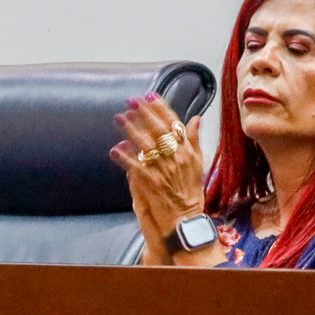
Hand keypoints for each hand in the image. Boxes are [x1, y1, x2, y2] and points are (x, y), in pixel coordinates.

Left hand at [111, 94, 207, 263]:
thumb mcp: (199, 163)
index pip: (174, 123)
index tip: (150, 95)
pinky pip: (136, 167)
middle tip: (131, 101)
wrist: (186, 218)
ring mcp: (164, 170)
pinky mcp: (152, 183)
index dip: (161, 108)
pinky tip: (115, 149)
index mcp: (188, 151)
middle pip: (159, 130)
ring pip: (146, 145)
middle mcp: (177, 158)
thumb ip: (195, 140)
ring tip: (120, 118)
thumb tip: (196, 118)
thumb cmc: (191, 192)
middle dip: (144, 113)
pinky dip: (125, 157)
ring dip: (131, 130)